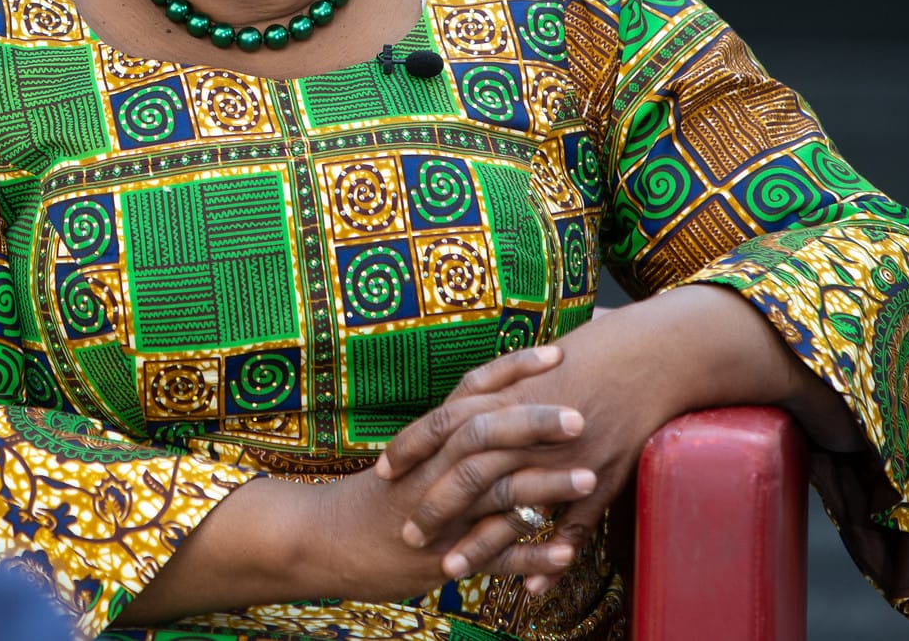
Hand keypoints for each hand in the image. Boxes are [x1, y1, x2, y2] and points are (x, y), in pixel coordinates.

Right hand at [115, 343, 594, 625]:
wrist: (321, 541)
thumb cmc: (372, 496)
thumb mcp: (412, 456)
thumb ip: (454, 435)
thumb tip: (503, 410)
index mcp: (430, 439)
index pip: (474, 392)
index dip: (513, 370)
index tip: (558, 350)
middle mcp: (434, 469)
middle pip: (487, 436)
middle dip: (535, 424)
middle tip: (582, 414)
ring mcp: (440, 514)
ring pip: (496, 494)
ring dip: (544, 487)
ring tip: (587, 478)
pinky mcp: (442, 557)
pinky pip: (494, 557)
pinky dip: (531, 556)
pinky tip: (567, 551)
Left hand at [377, 287, 831, 594]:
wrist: (655, 353)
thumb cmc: (597, 349)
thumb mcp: (538, 364)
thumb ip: (501, 384)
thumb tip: (467, 393)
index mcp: (508, 393)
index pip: (444, 422)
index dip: (411, 447)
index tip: (383, 471)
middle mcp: (528, 425)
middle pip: (467, 471)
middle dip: (433, 506)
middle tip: (406, 534)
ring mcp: (563, 455)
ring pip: (510, 506)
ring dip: (478, 544)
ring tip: (449, 573)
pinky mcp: (600, 477)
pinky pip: (570, 528)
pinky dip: (550, 562)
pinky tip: (529, 592)